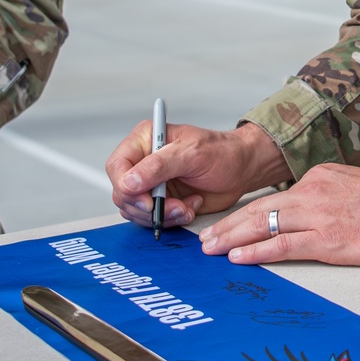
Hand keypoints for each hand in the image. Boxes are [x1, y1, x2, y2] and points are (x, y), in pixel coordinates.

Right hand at [106, 120, 290, 229]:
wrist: (242, 169)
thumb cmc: (222, 152)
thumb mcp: (192, 154)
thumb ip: (159, 166)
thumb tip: (129, 181)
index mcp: (146, 140)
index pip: (117, 166)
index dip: (126, 187)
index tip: (148, 201)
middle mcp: (144, 162)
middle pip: (123, 193)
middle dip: (148, 207)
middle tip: (176, 207)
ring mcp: (152, 184)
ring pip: (136, 210)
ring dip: (162, 215)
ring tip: (186, 207)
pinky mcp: (162, 201)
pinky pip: (153, 219)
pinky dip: (171, 220)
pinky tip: (190, 207)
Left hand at [198, 163, 359, 266]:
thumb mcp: (353, 185)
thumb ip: (326, 195)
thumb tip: (305, 210)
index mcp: (319, 176)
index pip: (274, 197)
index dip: (247, 212)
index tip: (229, 223)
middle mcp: (313, 191)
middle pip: (259, 208)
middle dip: (228, 224)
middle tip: (205, 238)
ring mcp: (318, 215)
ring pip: (263, 224)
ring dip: (232, 237)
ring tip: (211, 249)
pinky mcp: (327, 240)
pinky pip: (283, 245)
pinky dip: (256, 251)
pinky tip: (238, 257)